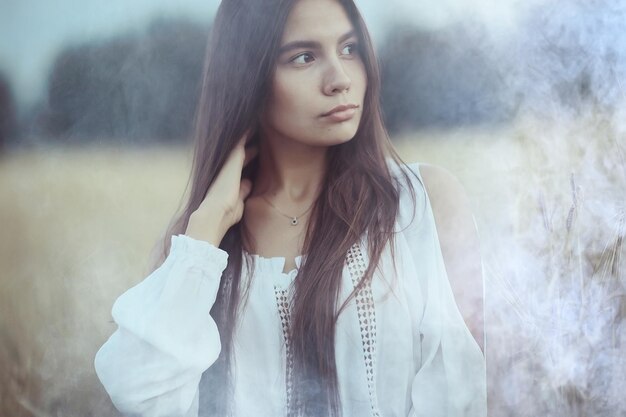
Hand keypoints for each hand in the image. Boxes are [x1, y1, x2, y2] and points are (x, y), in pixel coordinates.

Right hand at [185, 131, 258, 245]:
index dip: (250, 157)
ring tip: (256, 126)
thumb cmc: (227, 213)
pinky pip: (240, 142)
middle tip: (258, 134)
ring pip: (240, 145)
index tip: (257, 150)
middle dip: (250, 145)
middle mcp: (228, 169)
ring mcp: (229, 163)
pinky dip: (246, 134)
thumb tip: (249, 182)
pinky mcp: (233, 160)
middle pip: (241, 153)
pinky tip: (252, 124)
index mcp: (231, 179)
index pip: (243, 165)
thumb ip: (244, 190)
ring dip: (247, 137)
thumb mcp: (239, 200)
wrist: (216, 214)